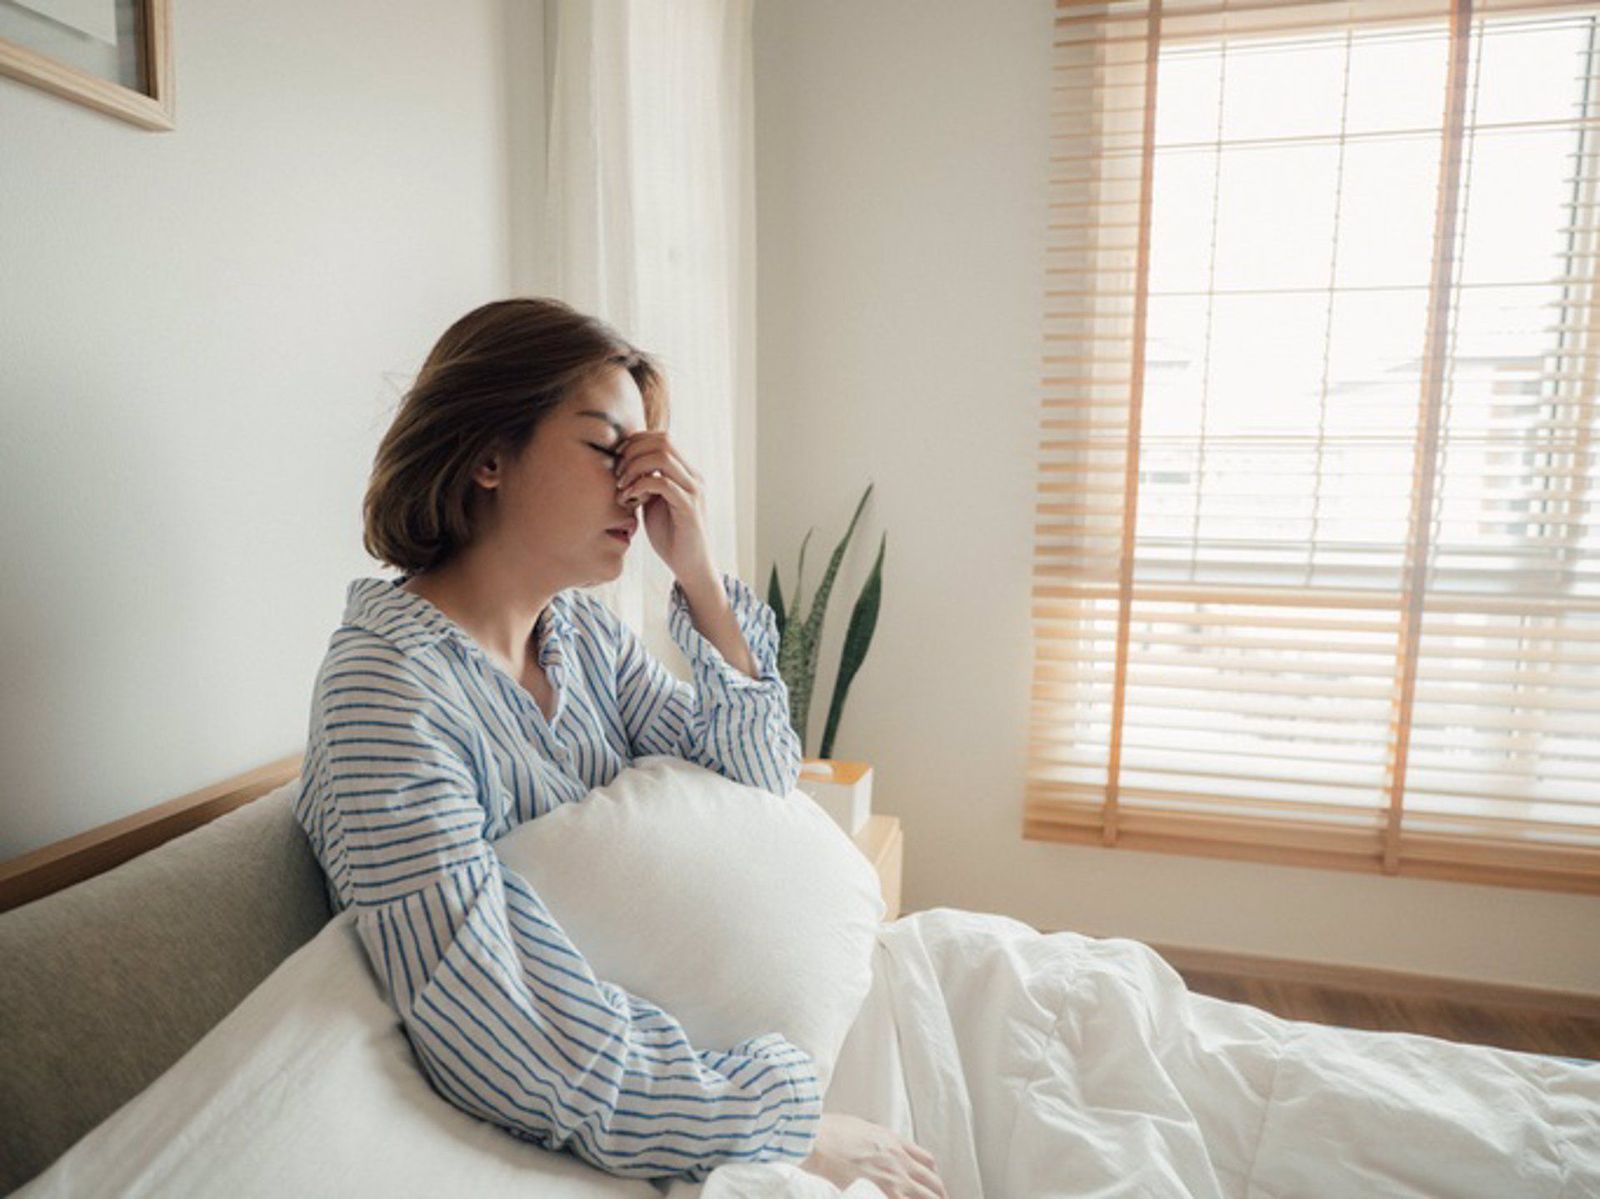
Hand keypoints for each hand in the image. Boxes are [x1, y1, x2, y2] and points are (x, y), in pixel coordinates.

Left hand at [612, 430, 712, 582]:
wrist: (690, 566)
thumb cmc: (670, 535)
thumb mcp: (654, 502)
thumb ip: (646, 482)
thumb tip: (624, 465)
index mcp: (686, 472)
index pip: (662, 438)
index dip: (635, 443)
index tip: (617, 462)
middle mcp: (693, 477)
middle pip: (663, 441)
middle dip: (633, 452)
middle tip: (618, 474)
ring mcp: (693, 491)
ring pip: (663, 457)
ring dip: (635, 467)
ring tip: (622, 486)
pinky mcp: (688, 508)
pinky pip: (662, 483)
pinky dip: (639, 486)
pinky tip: (629, 499)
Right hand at [798, 1113, 947, 1198]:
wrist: (815, 1141)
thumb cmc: (829, 1131)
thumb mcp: (859, 1127)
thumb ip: (874, 1139)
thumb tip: (873, 1144)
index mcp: (894, 1142)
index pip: (926, 1161)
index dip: (932, 1176)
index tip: (932, 1184)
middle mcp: (899, 1161)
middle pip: (932, 1183)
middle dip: (939, 1196)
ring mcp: (892, 1180)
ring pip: (926, 1198)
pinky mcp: (880, 1194)